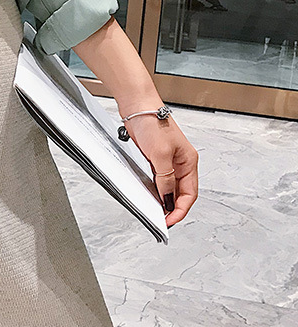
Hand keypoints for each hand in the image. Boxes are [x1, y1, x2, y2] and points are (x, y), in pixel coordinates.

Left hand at [122, 112, 198, 227]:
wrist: (137, 106)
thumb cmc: (152, 122)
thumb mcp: (160, 154)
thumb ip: (165, 177)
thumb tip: (166, 196)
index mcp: (188, 161)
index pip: (189, 193)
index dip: (181, 210)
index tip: (170, 221)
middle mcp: (180, 162)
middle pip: (181, 192)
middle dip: (174, 208)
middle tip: (163, 221)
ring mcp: (167, 159)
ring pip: (169, 186)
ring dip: (165, 199)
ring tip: (157, 212)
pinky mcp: (154, 156)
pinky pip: (158, 178)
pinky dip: (156, 188)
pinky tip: (151, 194)